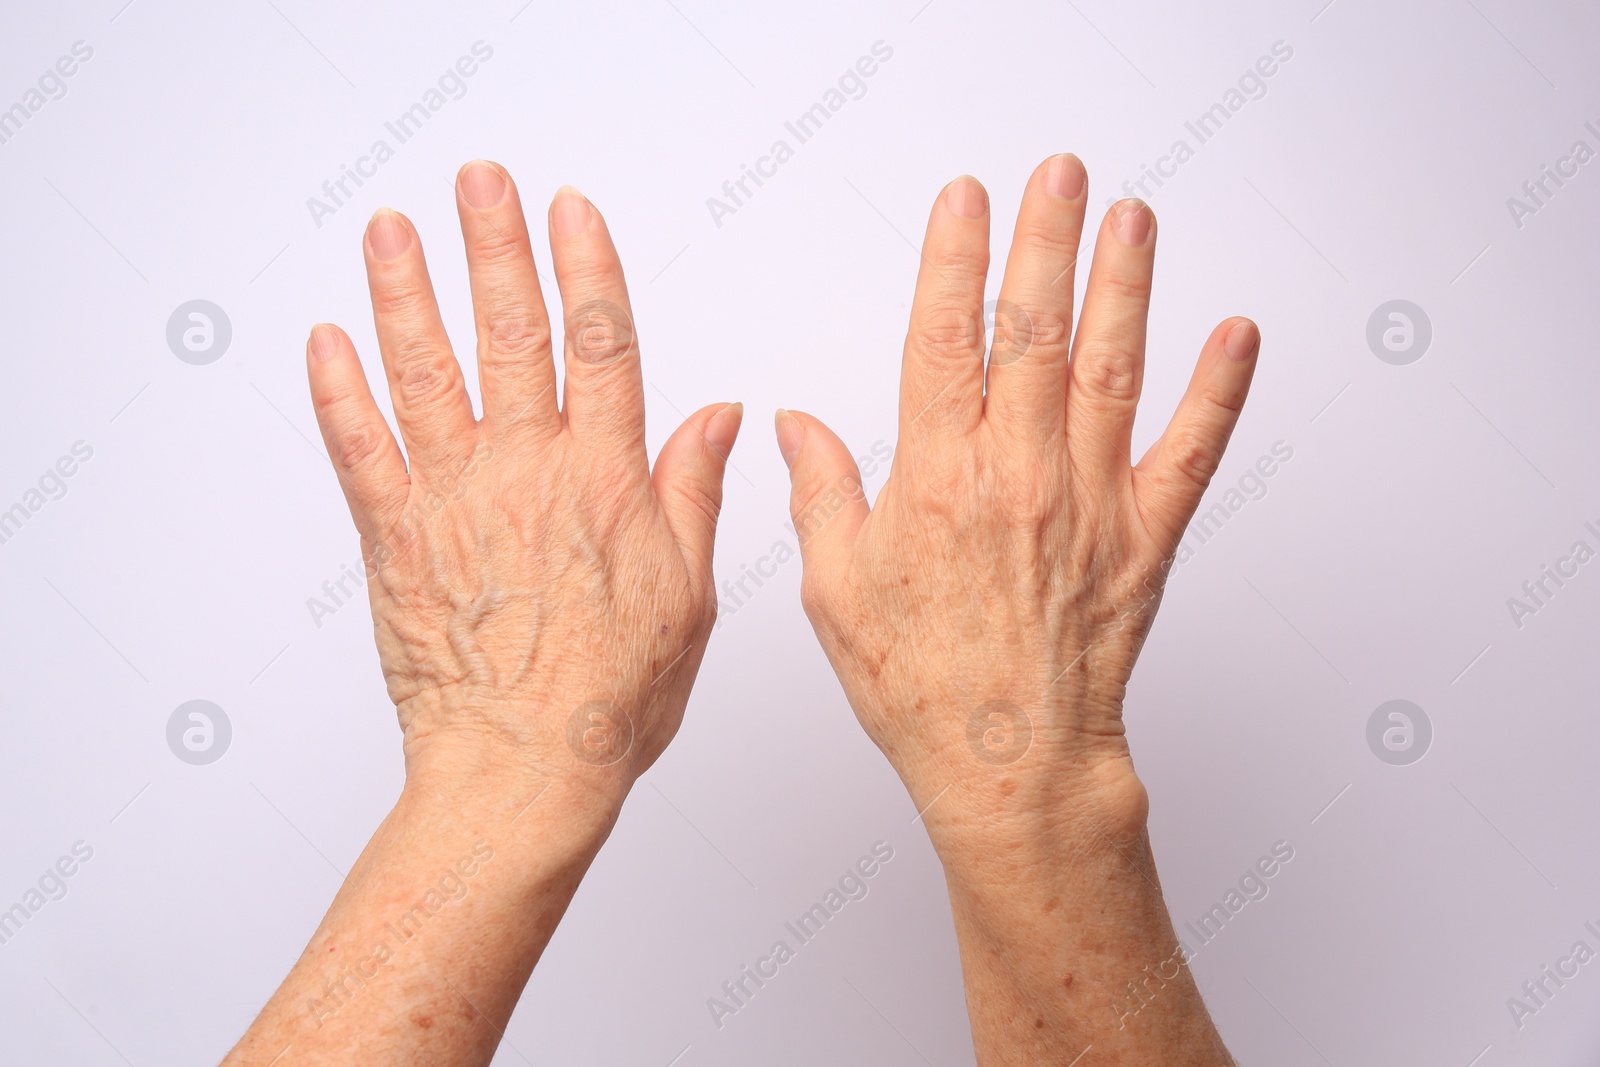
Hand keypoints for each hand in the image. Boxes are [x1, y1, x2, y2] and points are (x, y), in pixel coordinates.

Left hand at [308, 162, 742, 810]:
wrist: (524, 771)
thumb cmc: (611, 700)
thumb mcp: (689, 594)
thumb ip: (695, 492)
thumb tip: (722, 415)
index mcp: (607, 484)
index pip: (603, 346)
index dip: (588, 268)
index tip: (570, 210)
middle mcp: (530, 477)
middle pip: (513, 336)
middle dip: (495, 248)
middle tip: (478, 182)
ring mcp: (456, 504)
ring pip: (428, 375)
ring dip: (407, 294)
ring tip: (392, 229)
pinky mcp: (396, 542)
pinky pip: (360, 452)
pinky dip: (338, 393)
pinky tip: (326, 339)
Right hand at [777, 156, 1253, 1063]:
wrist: (1010, 763)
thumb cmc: (922, 685)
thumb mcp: (836, 590)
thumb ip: (823, 495)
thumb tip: (797, 427)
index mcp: (937, 480)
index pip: (943, 340)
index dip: (951, 258)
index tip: (963, 199)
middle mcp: (1018, 475)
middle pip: (1034, 331)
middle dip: (1045, 240)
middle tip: (1059, 174)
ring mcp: (1089, 502)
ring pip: (1110, 369)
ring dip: (1124, 286)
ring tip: (1132, 218)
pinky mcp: (1145, 537)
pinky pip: (1191, 451)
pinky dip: (1219, 390)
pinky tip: (1236, 333)